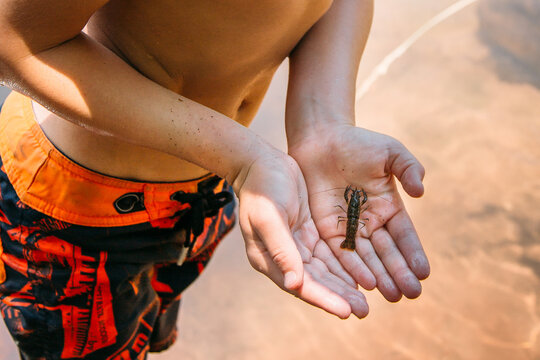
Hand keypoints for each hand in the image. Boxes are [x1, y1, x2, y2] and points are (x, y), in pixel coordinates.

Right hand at [231, 148, 368, 317]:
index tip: (347, 311)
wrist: (261, 162)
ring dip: (343, 285)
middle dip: (339, 297)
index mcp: (268, 258)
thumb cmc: (262, 187)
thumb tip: (294, 285)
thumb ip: (281, 249)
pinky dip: (343, 266)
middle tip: (364, 311)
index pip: (300, 285)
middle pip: (315, 282)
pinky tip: (360, 275)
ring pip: (324, 271)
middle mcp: (283, 257)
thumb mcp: (269, 216)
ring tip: (366, 301)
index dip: (324, 298)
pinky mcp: (307, 233)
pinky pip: (328, 254)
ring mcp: (296, 245)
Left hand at [289, 124, 429, 301]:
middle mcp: (370, 222)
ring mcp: (349, 227)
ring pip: (367, 258)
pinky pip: (341, 252)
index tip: (424, 273)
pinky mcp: (327, 229)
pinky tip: (364, 285)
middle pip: (387, 252)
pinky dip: (352, 269)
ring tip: (392, 297)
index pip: (404, 235)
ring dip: (379, 277)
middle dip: (399, 273)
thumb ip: (408, 168)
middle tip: (412, 294)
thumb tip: (420, 191)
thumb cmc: (357, 143)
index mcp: (389, 206)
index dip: (414, 253)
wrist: (321, 139)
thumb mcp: (389, 152)